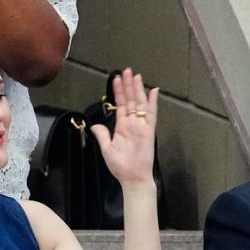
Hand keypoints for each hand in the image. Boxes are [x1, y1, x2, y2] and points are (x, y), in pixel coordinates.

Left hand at [91, 68, 157, 191]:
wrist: (132, 178)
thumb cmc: (120, 166)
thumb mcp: (107, 149)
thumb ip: (102, 135)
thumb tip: (96, 125)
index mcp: (122, 127)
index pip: (120, 105)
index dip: (118, 92)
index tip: (115, 79)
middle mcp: (132, 124)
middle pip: (130, 100)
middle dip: (127, 85)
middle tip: (126, 71)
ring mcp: (141, 126)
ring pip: (140, 104)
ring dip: (137, 90)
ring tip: (135, 76)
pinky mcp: (149, 131)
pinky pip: (151, 115)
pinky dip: (152, 103)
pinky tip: (153, 91)